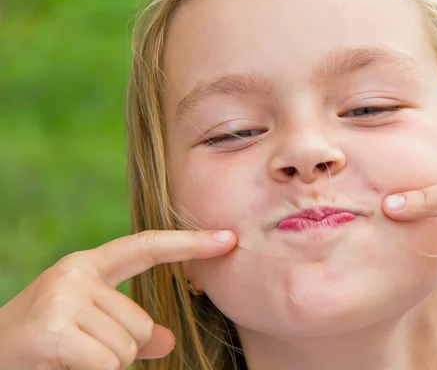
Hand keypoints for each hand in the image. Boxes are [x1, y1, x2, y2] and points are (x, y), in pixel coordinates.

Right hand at [0, 230, 235, 369]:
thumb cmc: (48, 340)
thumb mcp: (91, 325)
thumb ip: (133, 329)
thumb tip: (168, 339)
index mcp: (89, 266)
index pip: (147, 247)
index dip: (189, 243)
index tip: (229, 238)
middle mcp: (76, 273)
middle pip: (141, 321)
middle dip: (124, 347)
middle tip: (83, 349)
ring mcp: (63, 299)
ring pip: (128, 345)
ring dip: (106, 362)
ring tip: (71, 355)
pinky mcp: (53, 330)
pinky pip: (108, 362)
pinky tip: (65, 363)